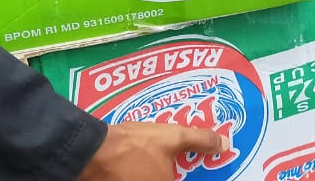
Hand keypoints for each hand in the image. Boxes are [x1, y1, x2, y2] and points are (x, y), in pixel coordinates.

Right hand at [77, 122, 225, 180]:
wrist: (91, 151)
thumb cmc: (134, 147)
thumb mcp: (171, 137)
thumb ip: (199, 140)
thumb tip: (223, 143)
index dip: (194, 174)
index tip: (200, 166)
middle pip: (171, 179)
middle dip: (179, 170)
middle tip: (185, 158)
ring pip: (156, 177)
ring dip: (164, 169)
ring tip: (168, 157)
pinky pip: (142, 177)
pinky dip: (149, 170)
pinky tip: (150, 159)